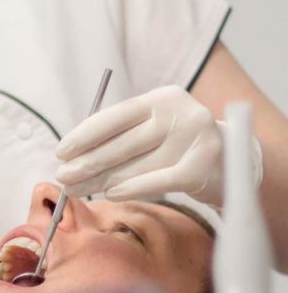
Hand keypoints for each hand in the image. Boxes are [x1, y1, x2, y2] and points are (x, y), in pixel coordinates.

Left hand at [55, 85, 262, 204]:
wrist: (231, 161)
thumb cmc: (176, 144)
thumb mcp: (151, 128)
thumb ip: (120, 135)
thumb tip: (72, 155)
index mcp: (162, 98)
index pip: (115, 115)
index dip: (85, 135)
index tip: (61, 152)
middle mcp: (180, 113)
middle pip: (122, 143)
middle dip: (87, 162)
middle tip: (63, 177)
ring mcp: (195, 139)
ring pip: (136, 165)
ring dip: (102, 180)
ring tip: (78, 189)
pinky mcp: (203, 166)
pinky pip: (159, 181)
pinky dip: (132, 188)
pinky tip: (110, 194)